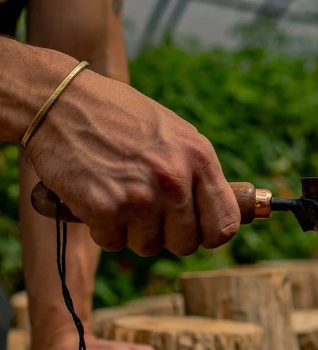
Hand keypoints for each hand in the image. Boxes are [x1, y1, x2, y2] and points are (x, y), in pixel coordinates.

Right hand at [25, 63, 239, 256]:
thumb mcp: (175, 132)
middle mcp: (175, 180)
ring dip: (132, 231)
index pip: (224, 225)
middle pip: (185, 244)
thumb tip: (217, 210)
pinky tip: (97, 198)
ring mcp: (141, 197)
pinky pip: (113, 243)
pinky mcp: (104, 209)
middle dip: (166, 234)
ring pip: (148, 247)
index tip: (196, 231)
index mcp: (199, 158)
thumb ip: (197, 171)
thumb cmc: (119, 116)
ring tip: (120, 196)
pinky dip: (103, 228)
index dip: (209, 235)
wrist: (61, 102)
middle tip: (147, 212)